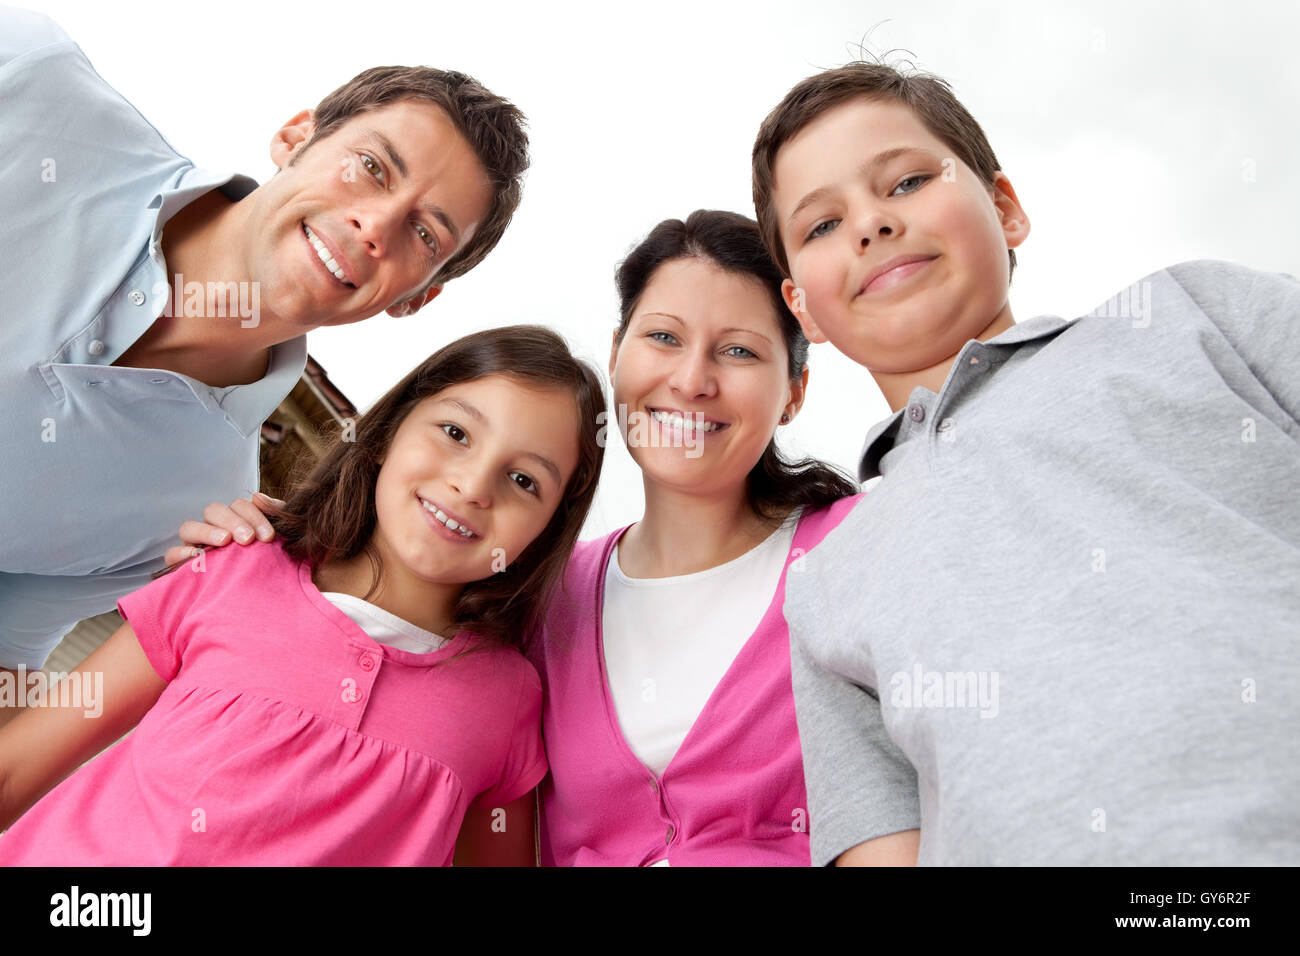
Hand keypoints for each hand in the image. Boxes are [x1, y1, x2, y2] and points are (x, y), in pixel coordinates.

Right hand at [164, 493, 284, 567]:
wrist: (251, 602)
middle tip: (248, 539)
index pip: (239, 505)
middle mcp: (212, 529)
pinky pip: (172, 554)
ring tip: (225, 541)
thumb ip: (272, 518)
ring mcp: (193, 545)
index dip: (254, 515)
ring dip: (207, 531)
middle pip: (214, 511)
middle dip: (233, 521)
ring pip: (189, 527)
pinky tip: (196, 555)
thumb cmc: (265, 567)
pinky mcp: (180, 566)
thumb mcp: (272, 543)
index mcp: (235, 521)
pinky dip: (181, 552)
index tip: (269, 536)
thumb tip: (260, 497)